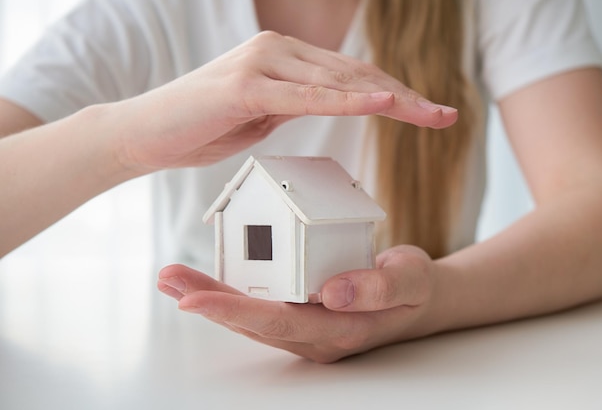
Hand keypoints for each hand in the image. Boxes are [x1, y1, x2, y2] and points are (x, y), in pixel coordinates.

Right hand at [113, 31, 457, 173]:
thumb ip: (292, 104)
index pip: (352, 78)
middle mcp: (279, 52)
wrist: (145, 134)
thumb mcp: (260, 116)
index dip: (395, 95)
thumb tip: (324, 104)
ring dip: (389, 100)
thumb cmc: (201, 126)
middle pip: (356, 77)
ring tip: (430, 114)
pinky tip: (380, 105)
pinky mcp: (246, 86)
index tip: (431, 113)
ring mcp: (263, 64)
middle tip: (446, 116)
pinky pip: (305, 97)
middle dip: (406, 98)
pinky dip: (344, 102)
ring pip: (339, 83)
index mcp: (286, 60)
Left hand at [157, 245, 437, 362]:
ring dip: (211, 297)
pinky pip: (262, 304)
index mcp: (340, 328)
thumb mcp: (411, 279)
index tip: (192, 300)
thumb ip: (379, 287)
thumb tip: (332, 291)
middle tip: (168, 279)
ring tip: (173, 278)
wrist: (422, 298)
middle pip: (253, 321)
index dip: (234, 311)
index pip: (278, 321)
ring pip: (252, 315)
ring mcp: (308, 327)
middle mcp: (317, 335)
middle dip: (207, 301)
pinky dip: (231, 292)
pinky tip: (208, 281)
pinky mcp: (304, 314)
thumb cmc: (416, 287)